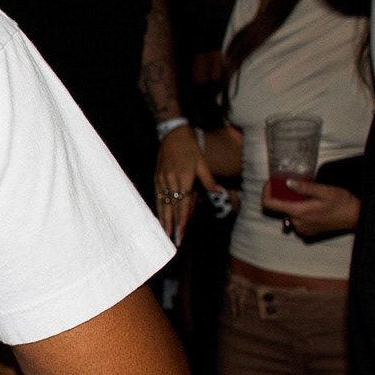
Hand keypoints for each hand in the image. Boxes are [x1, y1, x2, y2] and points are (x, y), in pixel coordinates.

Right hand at [153, 125, 217, 240]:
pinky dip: (159, 208)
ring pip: (162, 203)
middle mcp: (170, 180)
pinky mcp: (157, 178)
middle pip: (171, 206)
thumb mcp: (201, 161)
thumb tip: (217, 191)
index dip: (182, 218)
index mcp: (183, 176)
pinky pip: (157, 197)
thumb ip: (208, 178)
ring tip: (165, 233)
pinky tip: (160, 218)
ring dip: (164, 220)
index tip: (181, 231)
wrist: (172, 134)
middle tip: (173, 240)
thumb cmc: (189, 147)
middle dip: (173, 224)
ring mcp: (162, 179)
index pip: (183, 202)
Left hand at [261, 177, 359, 237]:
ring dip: (293, 203)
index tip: (269, 183)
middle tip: (292, 184)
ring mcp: (302, 229)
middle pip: (280, 207)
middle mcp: (297, 223)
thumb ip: (305, 187)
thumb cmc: (342, 203)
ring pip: (289, 213)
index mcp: (298, 212)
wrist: (356, 217)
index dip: (266, 192)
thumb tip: (287, 182)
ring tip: (305, 194)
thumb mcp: (324, 191)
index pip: (270, 204)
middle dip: (283, 195)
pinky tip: (311, 204)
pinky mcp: (308, 231)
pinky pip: (297, 219)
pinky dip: (299, 210)